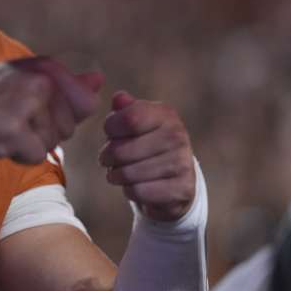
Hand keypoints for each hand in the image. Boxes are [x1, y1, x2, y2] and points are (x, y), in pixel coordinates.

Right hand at [0, 56, 103, 164]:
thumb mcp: (24, 83)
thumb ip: (65, 84)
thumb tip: (99, 80)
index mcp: (46, 66)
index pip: (84, 103)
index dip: (58, 116)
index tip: (29, 108)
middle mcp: (40, 80)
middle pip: (70, 126)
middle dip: (45, 132)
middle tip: (12, 120)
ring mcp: (28, 103)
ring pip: (54, 142)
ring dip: (31, 144)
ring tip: (4, 127)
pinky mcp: (15, 129)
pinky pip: (36, 156)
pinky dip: (19, 156)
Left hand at [99, 91, 196, 222]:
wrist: (174, 181)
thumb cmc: (146, 146)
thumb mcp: (136, 124)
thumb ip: (125, 109)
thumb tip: (119, 98)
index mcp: (165, 114)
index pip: (128, 118)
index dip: (110, 128)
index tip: (109, 134)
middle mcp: (177, 135)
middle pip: (123, 149)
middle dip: (107, 157)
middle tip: (107, 160)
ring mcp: (182, 162)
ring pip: (129, 173)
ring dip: (116, 176)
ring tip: (119, 173)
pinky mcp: (183, 189)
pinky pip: (140, 192)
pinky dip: (130, 191)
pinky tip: (134, 186)